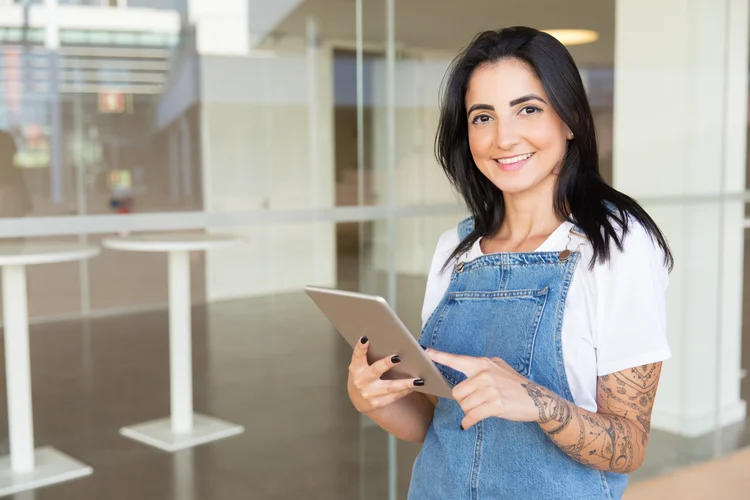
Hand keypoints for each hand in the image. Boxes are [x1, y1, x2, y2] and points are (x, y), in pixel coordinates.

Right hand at [347, 337, 424, 413]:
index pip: (357, 356)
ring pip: (389, 387)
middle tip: (398, 358)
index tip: (366, 339)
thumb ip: (367, 356)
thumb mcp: (360, 366)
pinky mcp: (377, 403)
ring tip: (418, 380)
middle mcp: (361, 381)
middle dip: (386, 364)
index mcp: (356, 369)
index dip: (360, 348)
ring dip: (404, 383)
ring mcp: (369, 394)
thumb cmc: (362, 377)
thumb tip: (386, 341)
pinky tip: (413, 386)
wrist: (357, 400)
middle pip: (375, 370)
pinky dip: (404, 391)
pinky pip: (394, 396)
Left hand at [426, 349, 540, 428]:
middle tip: (474, 403)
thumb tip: (467, 364)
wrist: (538, 399)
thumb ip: (483, 366)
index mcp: (483, 364)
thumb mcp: (500, 368)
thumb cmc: (516, 385)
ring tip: (479, 410)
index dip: (441, 357)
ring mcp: (490, 390)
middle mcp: (484, 375)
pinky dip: (468, 422)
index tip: (427, 353)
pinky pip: (472, 416)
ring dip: (468, 412)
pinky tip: (468, 424)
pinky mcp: (495, 405)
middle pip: (457, 392)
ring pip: (464, 405)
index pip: (458, 360)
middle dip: (463, 401)